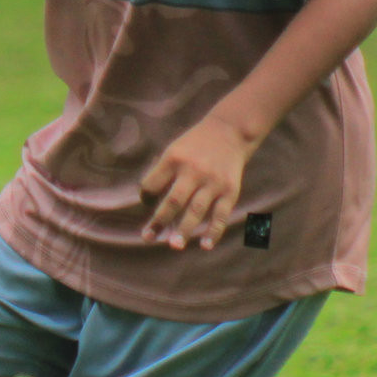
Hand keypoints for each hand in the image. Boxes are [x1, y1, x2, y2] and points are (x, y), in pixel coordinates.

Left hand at [139, 116, 257, 250]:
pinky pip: (220, 214)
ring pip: (196, 210)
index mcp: (174, 159)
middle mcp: (193, 170)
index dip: (146, 196)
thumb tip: (150, 206)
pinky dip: (213, 231)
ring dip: (185, 229)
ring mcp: (213, 181)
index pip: (152, 184)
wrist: (230, 131)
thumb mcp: (174, 150)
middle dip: (160, 221)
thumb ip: (163, 174)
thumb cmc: (194, 146)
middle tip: (148, 238)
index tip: (148, 202)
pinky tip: (205, 246)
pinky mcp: (230, 190)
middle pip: (173, 200)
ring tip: (175, 246)